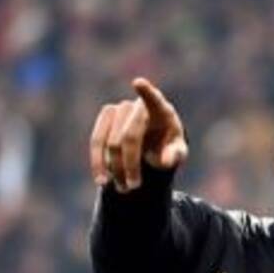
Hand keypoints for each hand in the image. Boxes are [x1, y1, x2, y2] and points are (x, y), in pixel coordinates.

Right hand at [89, 77, 188, 191]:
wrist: (151, 144)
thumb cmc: (168, 146)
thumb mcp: (177, 153)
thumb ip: (175, 155)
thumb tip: (166, 160)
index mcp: (162, 111)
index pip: (154, 100)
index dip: (147, 92)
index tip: (138, 83)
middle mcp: (138, 106)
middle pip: (129, 137)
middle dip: (130, 165)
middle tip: (134, 188)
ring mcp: (119, 109)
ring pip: (110, 142)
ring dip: (115, 169)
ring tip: (123, 189)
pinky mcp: (105, 118)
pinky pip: (96, 141)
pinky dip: (98, 163)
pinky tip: (102, 181)